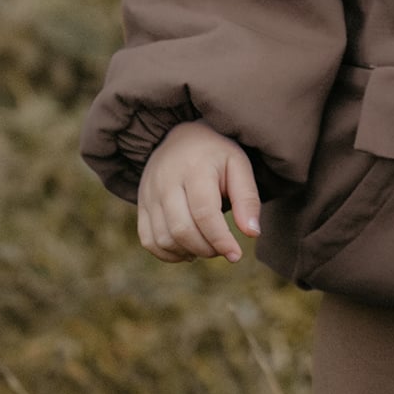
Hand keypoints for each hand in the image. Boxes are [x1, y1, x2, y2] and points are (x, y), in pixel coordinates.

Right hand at [137, 120, 261, 262]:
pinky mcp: (141, 204)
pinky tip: (187, 250)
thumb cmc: (216, 155)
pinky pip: (148, 240)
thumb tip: (252, 234)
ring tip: (208, 247)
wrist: (181, 138)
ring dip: (189, 252)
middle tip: (223, 248)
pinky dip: (168, 254)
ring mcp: (149, 193)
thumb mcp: (239, 166)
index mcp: (194, 168)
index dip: (220, 240)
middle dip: (206, 249)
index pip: (204, 213)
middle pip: (182, 229)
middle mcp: (166, 181)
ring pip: (163, 239)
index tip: (236, 255)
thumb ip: (247, 199)